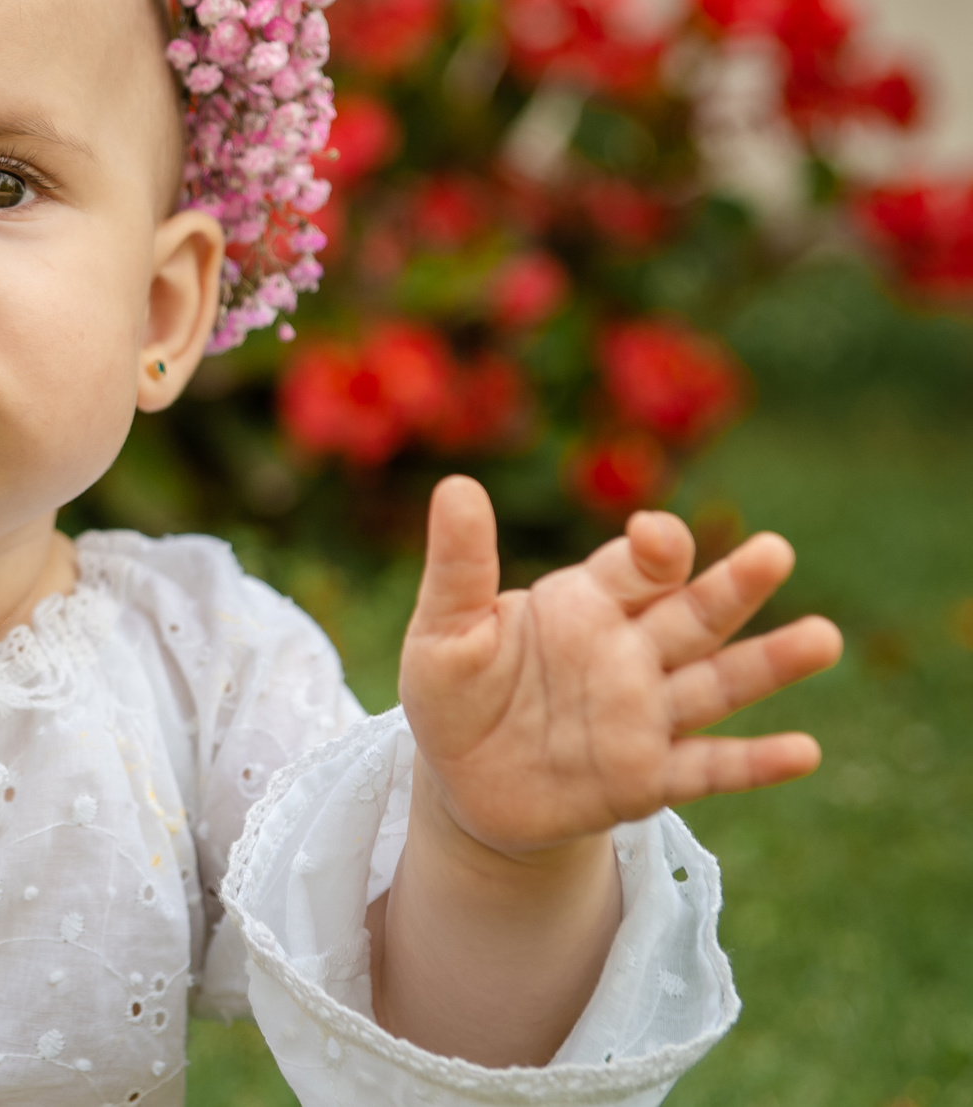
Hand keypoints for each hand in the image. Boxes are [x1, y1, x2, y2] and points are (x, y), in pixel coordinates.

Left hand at [399, 475, 841, 860]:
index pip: (636, 567)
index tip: (654, 537)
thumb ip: (459, 565)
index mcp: (585, 604)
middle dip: (733, 585)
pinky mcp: (648, 777)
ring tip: (824, 637)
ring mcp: (645, 715)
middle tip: (775, 550)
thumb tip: (456, 484)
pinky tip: (806, 751)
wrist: (460, 784)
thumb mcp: (443, 629)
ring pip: (718, 682)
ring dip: (770, 662)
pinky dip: (755, 763)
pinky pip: (710, 768)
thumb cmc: (454, 694)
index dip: (652, 548)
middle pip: (693, 612)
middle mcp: (629, 653)